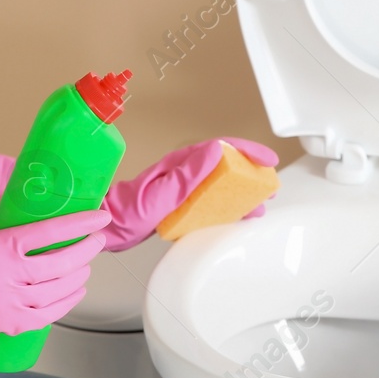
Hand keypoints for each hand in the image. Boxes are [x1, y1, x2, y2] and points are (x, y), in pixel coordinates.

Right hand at [0, 199, 108, 377]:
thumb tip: (17, 197)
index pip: (49, 233)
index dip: (79, 225)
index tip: (99, 218)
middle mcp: (6, 277)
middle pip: (60, 264)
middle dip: (86, 250)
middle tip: (97, 239)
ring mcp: (6, 304)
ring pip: (57, 293)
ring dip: (78, 277)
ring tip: (86, 265)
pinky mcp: (3, 324)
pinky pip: (44, 318)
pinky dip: (63, 305)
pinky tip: (73, 293)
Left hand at [99, 137, 278, 251]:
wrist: (108, 228)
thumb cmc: (127, 211)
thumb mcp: (159, 194)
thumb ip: (187, 174)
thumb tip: (215, 151)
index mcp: (181, 164)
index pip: (221, 149)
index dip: (247, 151)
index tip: (266, 158)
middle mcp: (184, 172)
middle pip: (225, 164)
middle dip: (251, 169)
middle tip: (270, 181)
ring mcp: (184, 188)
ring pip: (221, 183)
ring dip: (242, 189)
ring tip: (260, 200)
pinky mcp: (183, 204)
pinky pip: (212, 200)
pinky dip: (229, 205)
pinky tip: (237, 215)